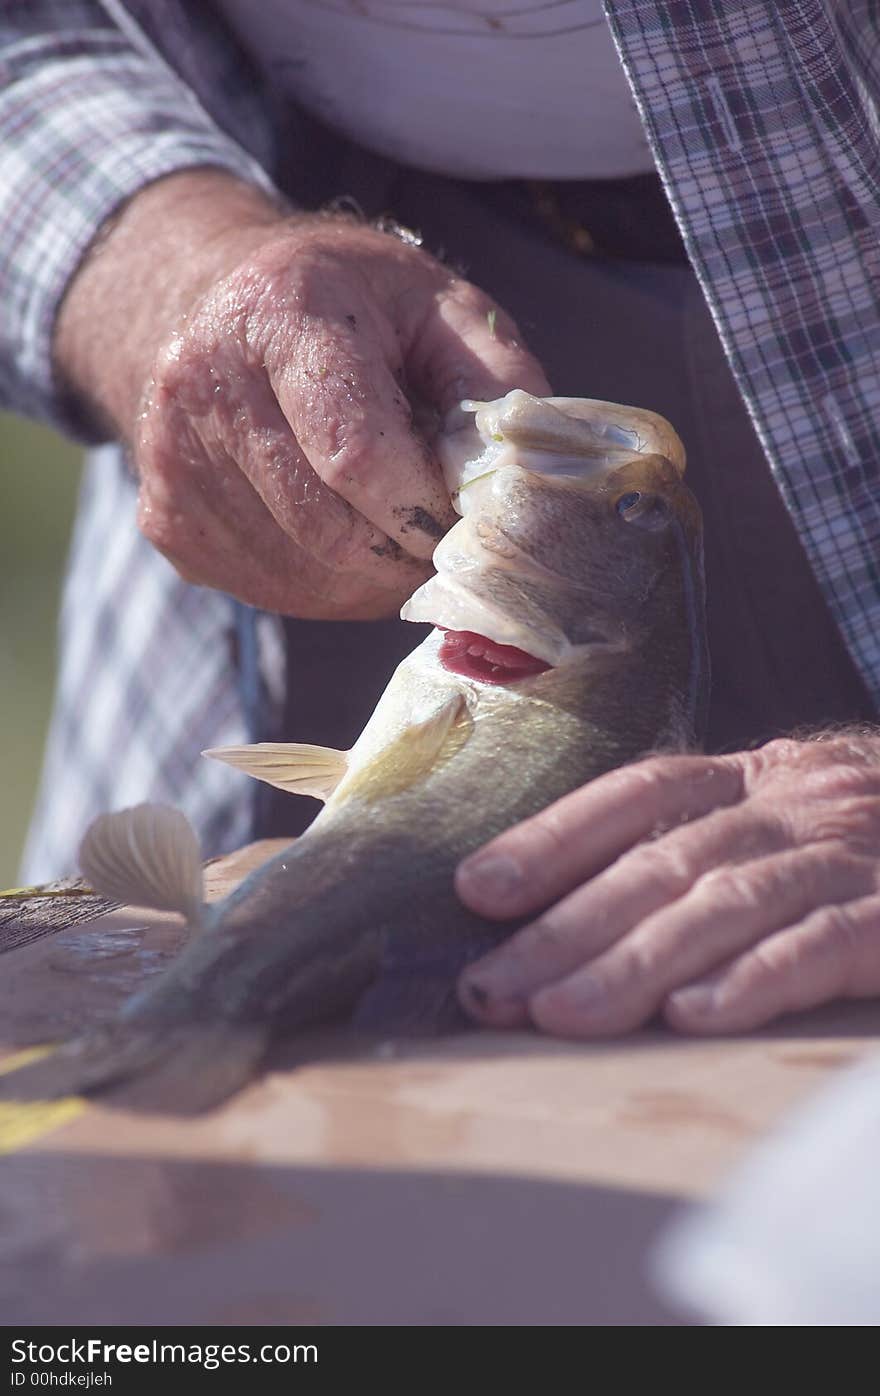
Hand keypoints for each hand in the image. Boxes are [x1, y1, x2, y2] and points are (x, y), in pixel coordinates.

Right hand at [56, 170, 548, 617]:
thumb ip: (494, 382)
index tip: (461, 516)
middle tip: (438, 534)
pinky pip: (268, 590)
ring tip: (392, 528)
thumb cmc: (353, 308)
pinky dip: (324, 586)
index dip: (424, 509)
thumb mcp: (439, 305)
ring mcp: (173, 459)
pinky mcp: (166, 518)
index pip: (356, 456)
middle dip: (403, 552)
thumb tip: (520, 485)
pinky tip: (340, 534)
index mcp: (281, 313)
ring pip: (302, 576)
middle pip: (330, 531)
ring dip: (369, 579)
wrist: (223, 301)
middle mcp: (205, 383)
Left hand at [455, 733, 879, 1034]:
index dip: (555, 835)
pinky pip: (824, 944)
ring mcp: (854, 856)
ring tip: (561, 1016)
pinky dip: (756, 977)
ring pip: (728, 900)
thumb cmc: (875, 843)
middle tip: (490, 988)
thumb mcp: (793, 820)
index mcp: (763, 775)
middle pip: (664, 858)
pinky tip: (695, 1017)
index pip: (642, 793)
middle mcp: (800, 803)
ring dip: (635, 962)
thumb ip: (708, 842)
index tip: (478, 889)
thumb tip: (574, 908)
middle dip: (567, 926)